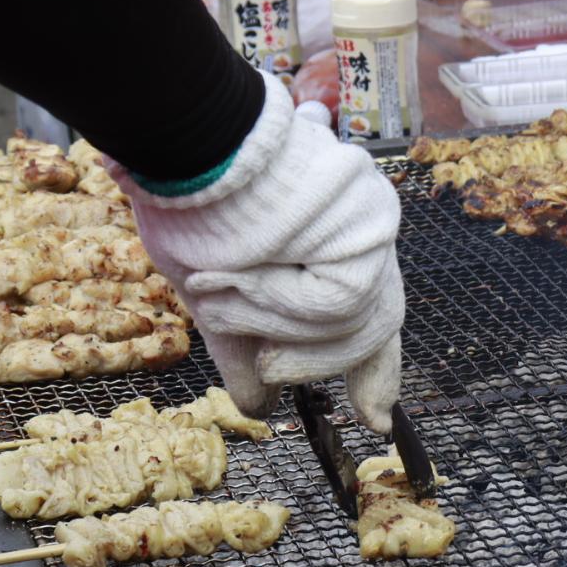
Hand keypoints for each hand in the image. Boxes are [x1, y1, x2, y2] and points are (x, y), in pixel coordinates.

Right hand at [110, 74, 405, 431]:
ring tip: (226, 293)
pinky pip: (340, 301)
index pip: (373, 322)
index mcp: (338, 252)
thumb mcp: (218, 293)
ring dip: (279, 323)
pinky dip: (285, 303)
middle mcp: (364, 239)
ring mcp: (371, 230)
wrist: (188, 144)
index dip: (376, 376)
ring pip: (350, 321)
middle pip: (374, 326)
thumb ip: (247, 347)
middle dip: (319, 362)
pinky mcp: (369, 225)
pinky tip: (246, 278)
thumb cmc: (192, 207)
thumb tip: (257, 405)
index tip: (377, 422)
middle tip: (270, 370)